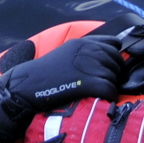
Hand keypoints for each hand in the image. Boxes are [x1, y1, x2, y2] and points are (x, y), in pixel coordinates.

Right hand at [4, 35, 123, 112]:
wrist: (26, 85)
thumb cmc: (43, 72)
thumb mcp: (65, 53)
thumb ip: (84, 52)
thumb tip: (104, 59)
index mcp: (83, 42)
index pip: (114, 44)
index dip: (115, 57)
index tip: (110, 66)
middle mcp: (88, 51)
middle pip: (117, 61)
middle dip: (115, 73)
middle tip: (105, 83)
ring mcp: (89, 66)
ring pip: (114, 77)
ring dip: (110, 86)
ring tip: (99, 93)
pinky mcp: (88, 83)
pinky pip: (110, 89)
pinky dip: (109, 96)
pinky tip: (102, 99)